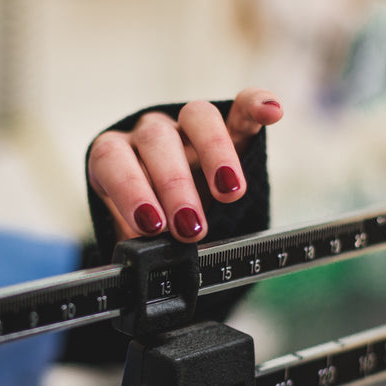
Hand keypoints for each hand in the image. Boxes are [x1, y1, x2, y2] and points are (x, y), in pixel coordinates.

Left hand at [87, 87, 282, 242]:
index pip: (113, 160)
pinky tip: (272, 112)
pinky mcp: (227, 125)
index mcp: (115, 158)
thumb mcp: (136, 239)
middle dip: (174, 186)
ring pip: (197, 118)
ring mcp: (187, 127)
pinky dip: (256, 106)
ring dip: (214, 154)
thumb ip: (136, 250)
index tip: (149, 225)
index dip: (129, 189)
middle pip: (156, 141)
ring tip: (230, 194)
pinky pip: (240, 107)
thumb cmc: (149, 226)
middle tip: (190, 227)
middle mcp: (148, 135)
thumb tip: (137, 279)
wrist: (171, 215)